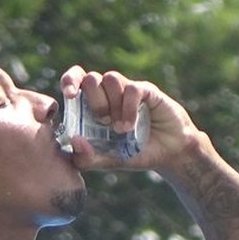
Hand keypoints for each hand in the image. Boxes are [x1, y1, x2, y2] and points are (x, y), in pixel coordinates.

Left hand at [58, 66, 201, 172]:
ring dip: (112, 104)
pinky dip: (128, 109)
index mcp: (93, 106)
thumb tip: (74, 141)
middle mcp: (109, 94)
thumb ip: (88, 158)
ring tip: (120, 128)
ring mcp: (127, 91)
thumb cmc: (136, 154)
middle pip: (90, 78)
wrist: (169, 154)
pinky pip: (132, 89)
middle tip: (103, 122)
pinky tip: (131, 127)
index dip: (69, 80)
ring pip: (110, 78)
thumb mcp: (108, 162)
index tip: (69, 96)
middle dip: (94, 101)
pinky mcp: (147, 91)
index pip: (75, 79)